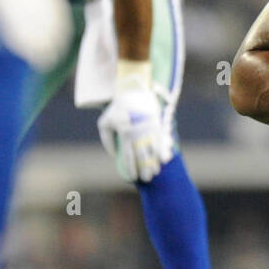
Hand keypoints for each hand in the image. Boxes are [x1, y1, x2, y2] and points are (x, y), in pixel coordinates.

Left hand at [97, 63, 172, 182]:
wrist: (133, 90)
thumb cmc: (116, 108)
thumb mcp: (104, 122)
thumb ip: (107, 141)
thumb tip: (114, 155)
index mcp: (125, 132)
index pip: (129, 155)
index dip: (131, 168)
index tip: (133, 177)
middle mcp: (138, 131)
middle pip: (143, 155)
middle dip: (145, 169)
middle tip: (147, 179)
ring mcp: (149, 127)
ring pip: (153, 149)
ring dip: (155, 162)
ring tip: (155, 172)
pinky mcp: (157, 123)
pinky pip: (161, 140)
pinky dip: (163, 151)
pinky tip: (163, 159)